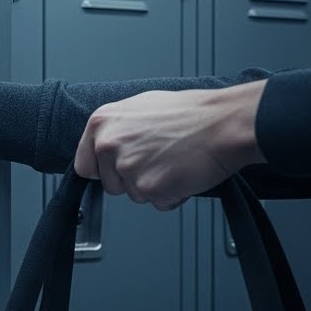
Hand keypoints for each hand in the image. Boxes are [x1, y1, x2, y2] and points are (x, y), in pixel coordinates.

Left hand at [74, 81, 266, 209]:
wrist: (226, 122)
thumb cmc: (192, 113)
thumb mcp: (140, 107)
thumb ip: (116, 129)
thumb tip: (103, 145)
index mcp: (101, 123)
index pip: (84, 166)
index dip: (104, 170)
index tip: (119, 168)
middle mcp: (108, 145)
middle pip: (111, 184)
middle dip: (133, 179)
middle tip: (159, 158)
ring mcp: (128, 168)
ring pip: (135, 195)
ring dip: (155, 185)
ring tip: (174, 161)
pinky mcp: (149, 188)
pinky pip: (158, 203)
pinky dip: (173, 195)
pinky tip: (183, 172)